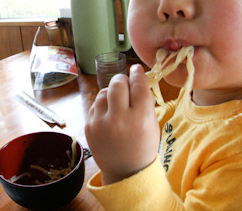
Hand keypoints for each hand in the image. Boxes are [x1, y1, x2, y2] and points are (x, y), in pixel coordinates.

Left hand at [85, 64, 159, 184]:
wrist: (125, 171)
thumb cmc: (142, 146)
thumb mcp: (152, 124)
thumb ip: (145, 101)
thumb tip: (137, 77)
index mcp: (140, 119)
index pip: (138, 86)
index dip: (137, 74)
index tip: (136, 69)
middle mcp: (119, 120)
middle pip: (117, 84)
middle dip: (122, 79)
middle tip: (125, 83)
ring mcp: (101, 123)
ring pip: (104, 92)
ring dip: (112, 93)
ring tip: (117, 103)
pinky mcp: (89, 126)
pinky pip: (95, 104)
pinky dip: (103, 105)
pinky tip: (109, 115)